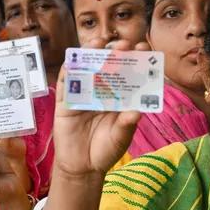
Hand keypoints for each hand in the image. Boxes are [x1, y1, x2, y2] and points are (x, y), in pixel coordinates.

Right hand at [52, 38, 148, 177]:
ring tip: (98, 42)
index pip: (129, 73)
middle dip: (115, 52)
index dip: (136, 59)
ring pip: (86, 68)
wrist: (82, 167)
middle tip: (124, 43)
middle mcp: (101, 90)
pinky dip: (68, 70)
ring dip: (90, 53)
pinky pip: (65, 83)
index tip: (145, 48)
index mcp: (118, 96)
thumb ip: (126, 126)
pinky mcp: (65, 101)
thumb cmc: (105, 150)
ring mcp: (83, 94)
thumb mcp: (120, 139)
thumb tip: (136, 112)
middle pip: (108, 65)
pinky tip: (73, 61)